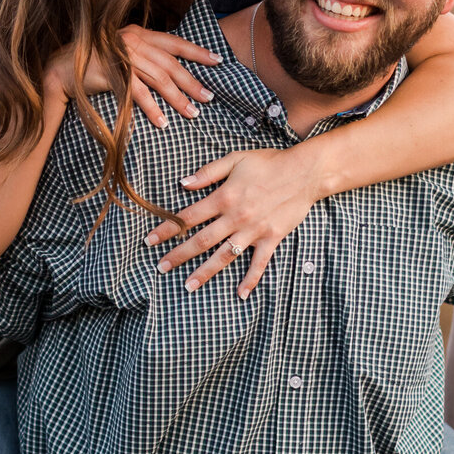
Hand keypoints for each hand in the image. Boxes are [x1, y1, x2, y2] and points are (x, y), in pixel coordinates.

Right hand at [52, 27, 221, 127]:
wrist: (62, 67)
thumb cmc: (96, 63)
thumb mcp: (124, 52)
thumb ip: (145, 56)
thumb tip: (171, 70)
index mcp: (139, 33)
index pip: (174, 42)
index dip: (197, 52)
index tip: (217, 61)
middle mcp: (133, 41)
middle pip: (170, 64)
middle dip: (192, 82)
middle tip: (209, 97)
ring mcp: (122, 56)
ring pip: (158, 79)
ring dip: (177, 98)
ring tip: (192, 113)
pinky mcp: (112, 73)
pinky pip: (138, 93)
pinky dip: (152, 108)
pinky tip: (163, 122)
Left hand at [145, 146, 327, 297]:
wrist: (304, 172)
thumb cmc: (269, 162)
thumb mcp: (235, 159)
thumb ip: (208, 172)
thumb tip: (182, 183)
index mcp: (224, 197)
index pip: (188, 216)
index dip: (167, 229)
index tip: (149, 241)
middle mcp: (235, 217)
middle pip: (201, 240)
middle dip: (178, 255)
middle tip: (161, 268)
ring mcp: (253, 231)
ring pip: (224, 256)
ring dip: (205, 272)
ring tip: (189, 286)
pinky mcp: (271, 238)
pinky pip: (258, 264)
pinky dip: (250, 280)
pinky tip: (240, 294)